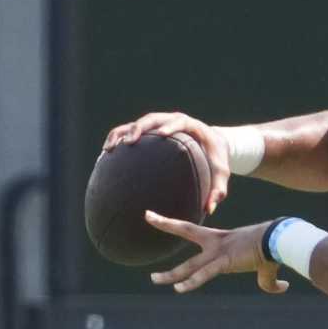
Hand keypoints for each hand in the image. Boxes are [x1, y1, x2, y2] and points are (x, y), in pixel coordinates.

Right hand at [103, 111, 230, 214]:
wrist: (211, 144)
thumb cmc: (215, 159)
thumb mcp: (221, 173)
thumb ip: (218, 189)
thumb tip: (210, 209)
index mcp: (192, 126)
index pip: (180, 121)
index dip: (171, 126)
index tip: (163, 134)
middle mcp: (172, 121)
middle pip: (153, 118)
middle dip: (140, 128)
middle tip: (129, 141)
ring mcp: (159, 124)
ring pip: (136, 123)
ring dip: (122, 133)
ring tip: (109, 148)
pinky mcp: (149, 131)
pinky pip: (129, 130)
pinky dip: (118, 138)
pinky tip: (107, 153)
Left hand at [146, 216, 286, 294]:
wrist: (280, 240)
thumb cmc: (275, 250)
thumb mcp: (267, 267)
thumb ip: (268, 281)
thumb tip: (281, 287)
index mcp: (222, 240)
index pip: (191, 229)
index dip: (173, 223)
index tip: (155, 214)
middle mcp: (216, 243)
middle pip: (185, 230)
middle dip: (165, 224)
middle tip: (147, 216)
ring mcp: (218, 252)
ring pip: (189, 265)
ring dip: (171, 274)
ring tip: (154, 279)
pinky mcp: (224, 262)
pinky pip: (204, 274)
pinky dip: (191, 282)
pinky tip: (179, 289)